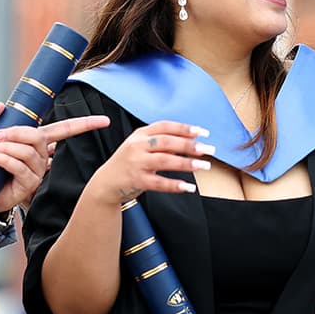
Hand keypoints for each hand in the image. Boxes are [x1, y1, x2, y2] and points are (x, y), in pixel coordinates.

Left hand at [0, 102, 111, 214]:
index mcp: (38, 141)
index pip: (66, 129)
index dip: (85, 124)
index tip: (105, 120)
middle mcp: (41, 156)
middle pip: (38, 136)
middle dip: (17, 132)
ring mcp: (37, 171)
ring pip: (28, 152)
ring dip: (6, 148)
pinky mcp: (28, 185)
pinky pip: (19, 167)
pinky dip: (4, 159)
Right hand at [91, 121, 214, 200]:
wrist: (106, 183)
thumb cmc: (129, 164)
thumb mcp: (142, 148)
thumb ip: (163, 143)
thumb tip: (191, 141)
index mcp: (140, 135)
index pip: (165, 126)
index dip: (184, 128)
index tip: (203, 132)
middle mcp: (137, 146)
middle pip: (166, 142)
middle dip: (189, 145)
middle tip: (209, 150)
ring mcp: (135, 163)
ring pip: (164, 160)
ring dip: (186, 163)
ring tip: (204, 166)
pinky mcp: (135, 180)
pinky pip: (158, 182)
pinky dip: (174, 184)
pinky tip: (188, 187)